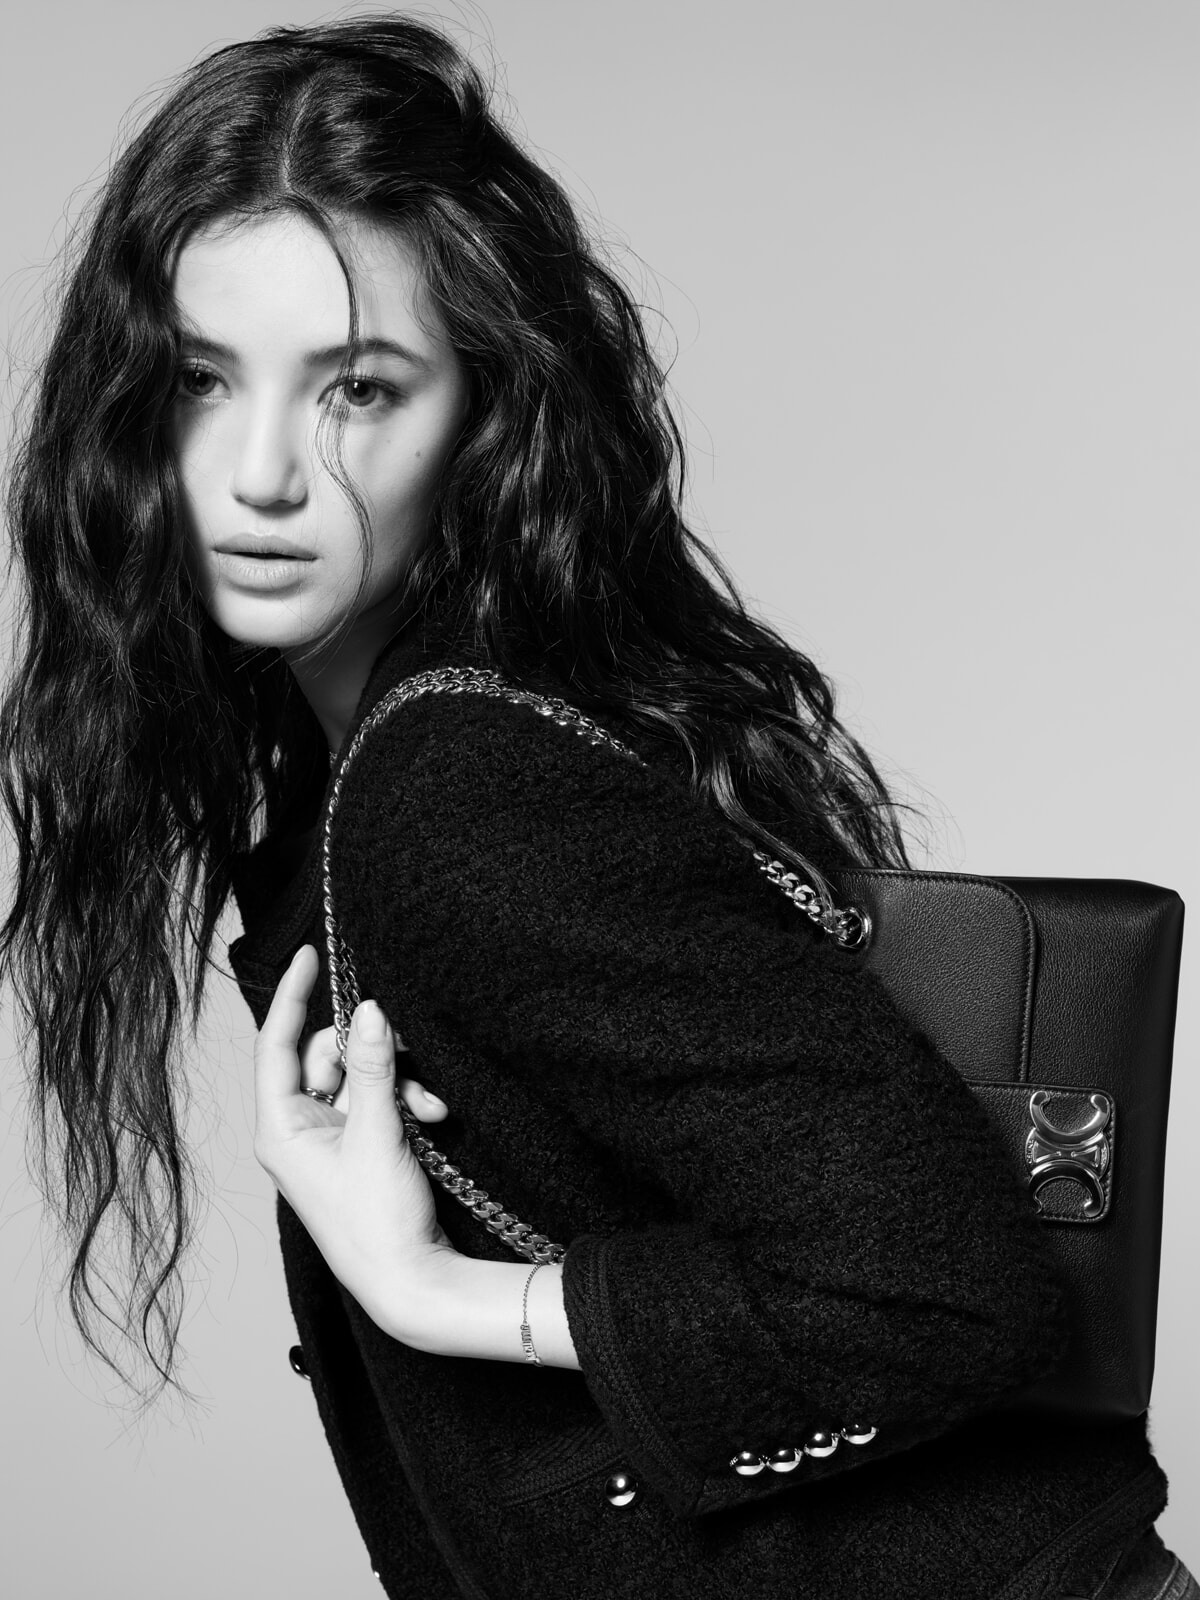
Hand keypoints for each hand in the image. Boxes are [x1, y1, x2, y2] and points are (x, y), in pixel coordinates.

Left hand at [253, 944, 456, 1338]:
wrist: (412, 1283)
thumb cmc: (377, 1224)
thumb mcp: (378, 1134)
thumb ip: (372, 1068)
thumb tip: (367, 1008)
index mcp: (280, 1128)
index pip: (274, 1044)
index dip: (292, 996)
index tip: (311, 955)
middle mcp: (298, 1129)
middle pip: (325, 1054)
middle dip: (370, 1050)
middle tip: (405, 1052)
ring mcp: (329, 1138)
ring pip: (359, 1074)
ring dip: (398, 1078)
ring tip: (430, 1103)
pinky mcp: (359, 1146)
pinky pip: (378, 1099)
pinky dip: (407, 1098)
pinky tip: (435, 1113)